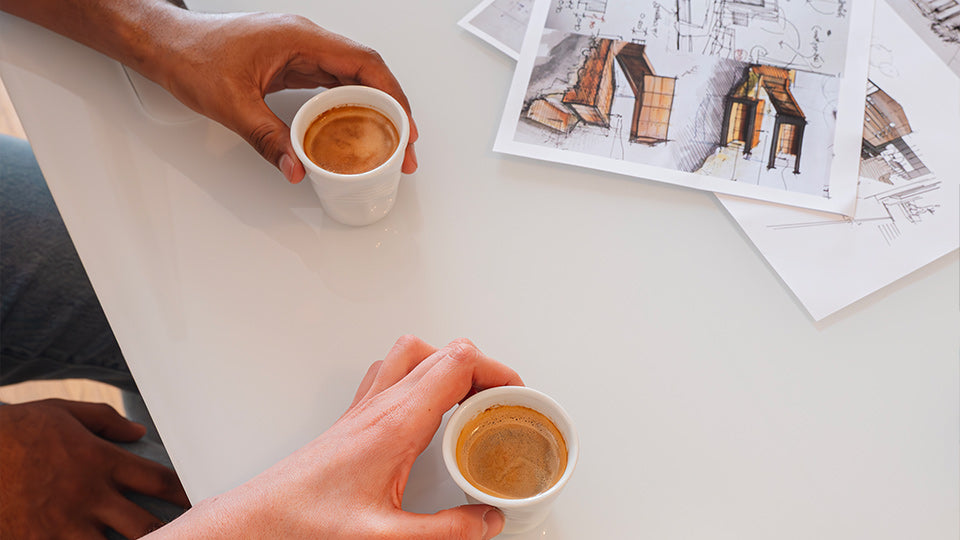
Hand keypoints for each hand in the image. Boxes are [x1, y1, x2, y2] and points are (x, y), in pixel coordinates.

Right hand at [0, 399, 189, 538]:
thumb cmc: (17, 430)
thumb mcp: (64, 412)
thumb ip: (105, 421)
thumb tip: (139, 432)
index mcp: (101, 461)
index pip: (159, 480)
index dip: (185, 493)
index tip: (199, 500)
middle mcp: (88, 495)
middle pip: (146, 524)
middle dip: (171, 533)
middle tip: (190, 534)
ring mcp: (64, 523)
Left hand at [150, 10, 418, 182]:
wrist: (168, 44)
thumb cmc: (193, 56)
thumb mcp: (231, 104)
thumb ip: (268, 139)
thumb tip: (297, 168)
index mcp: (299, 39)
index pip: (363, 63)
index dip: (392, 95)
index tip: (404, 126)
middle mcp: (307, 40)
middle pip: (367, 71)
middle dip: (392, 109)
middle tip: (403, 147)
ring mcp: (302, 51)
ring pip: (355, 78)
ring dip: (376, 109)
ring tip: (388, 144)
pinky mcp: (295, 64)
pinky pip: (335, 83)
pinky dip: (353, 106)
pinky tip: (358, 130)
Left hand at [150, 336, 521, 538]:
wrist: (261, 520)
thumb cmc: (309, 522)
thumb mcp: (388, 537)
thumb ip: (447, 532)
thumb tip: (487, 522)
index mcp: (397, 423)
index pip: (457, 363)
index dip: (496, 371)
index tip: (516, 396)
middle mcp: (381, 405)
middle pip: (444, 351)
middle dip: (482, 368)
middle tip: (500, 401)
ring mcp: (366, 406)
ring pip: (414, 353)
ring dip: (448, 364)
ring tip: (469, 398)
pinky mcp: (355, 417)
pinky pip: (393, 372)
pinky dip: (420, 375)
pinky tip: (426, 407)